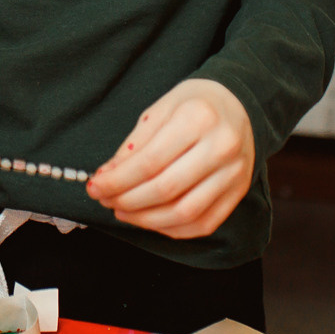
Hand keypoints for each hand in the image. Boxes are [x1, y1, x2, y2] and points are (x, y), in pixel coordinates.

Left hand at [85, 78, 254, 237]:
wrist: (239, 105)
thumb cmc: (193, 105)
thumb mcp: (159, 111)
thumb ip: (133, 146)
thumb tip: (106, 177)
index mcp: (198, 118)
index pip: (149, 162)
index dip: (117, 181)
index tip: (95, 187)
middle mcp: (221, 147)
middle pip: (165, 189)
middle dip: (127, 200)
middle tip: (105, 200)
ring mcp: (234, 173)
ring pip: (184, 213)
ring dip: (146, 219)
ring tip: (122, 211)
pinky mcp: (239, 193)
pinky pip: (203, 223)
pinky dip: (171, 228)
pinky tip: (150, 219)